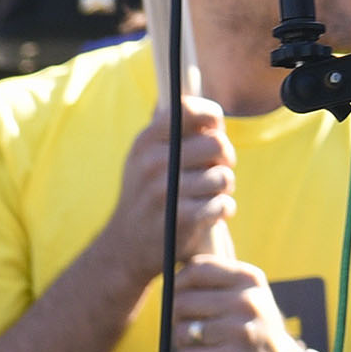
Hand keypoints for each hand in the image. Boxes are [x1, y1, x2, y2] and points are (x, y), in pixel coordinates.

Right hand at [93, 97, 235, 291]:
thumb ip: (173, 131)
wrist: (124, 247)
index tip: (214, 129)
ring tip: (212, 194)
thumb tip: (206, 104)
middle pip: (217, 144)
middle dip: (226, 158)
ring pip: (223, 177)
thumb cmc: (145, 194)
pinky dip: (224, 209)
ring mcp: (165, 192)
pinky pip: (222, 204)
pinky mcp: (180, 219)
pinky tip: (212, 213)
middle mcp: (152, 163)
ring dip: (225, 188)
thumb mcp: (145, 157)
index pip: (190, 110)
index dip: (212, 117)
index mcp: (146, 141)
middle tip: (219, 169)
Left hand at [169, 257, 309, 351]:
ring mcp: (241, 333)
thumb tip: (169, 282)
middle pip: (182, 301)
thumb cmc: (251, 335)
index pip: (198, 269)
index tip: (180, 298)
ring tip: (204, 349)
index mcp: (251, 280)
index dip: (179, 284)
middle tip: (193, 331)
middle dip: (179, 320)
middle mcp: (249, 302)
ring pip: (181, 331)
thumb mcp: (245, 299)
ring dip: (184, 345)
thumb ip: (215, 284)